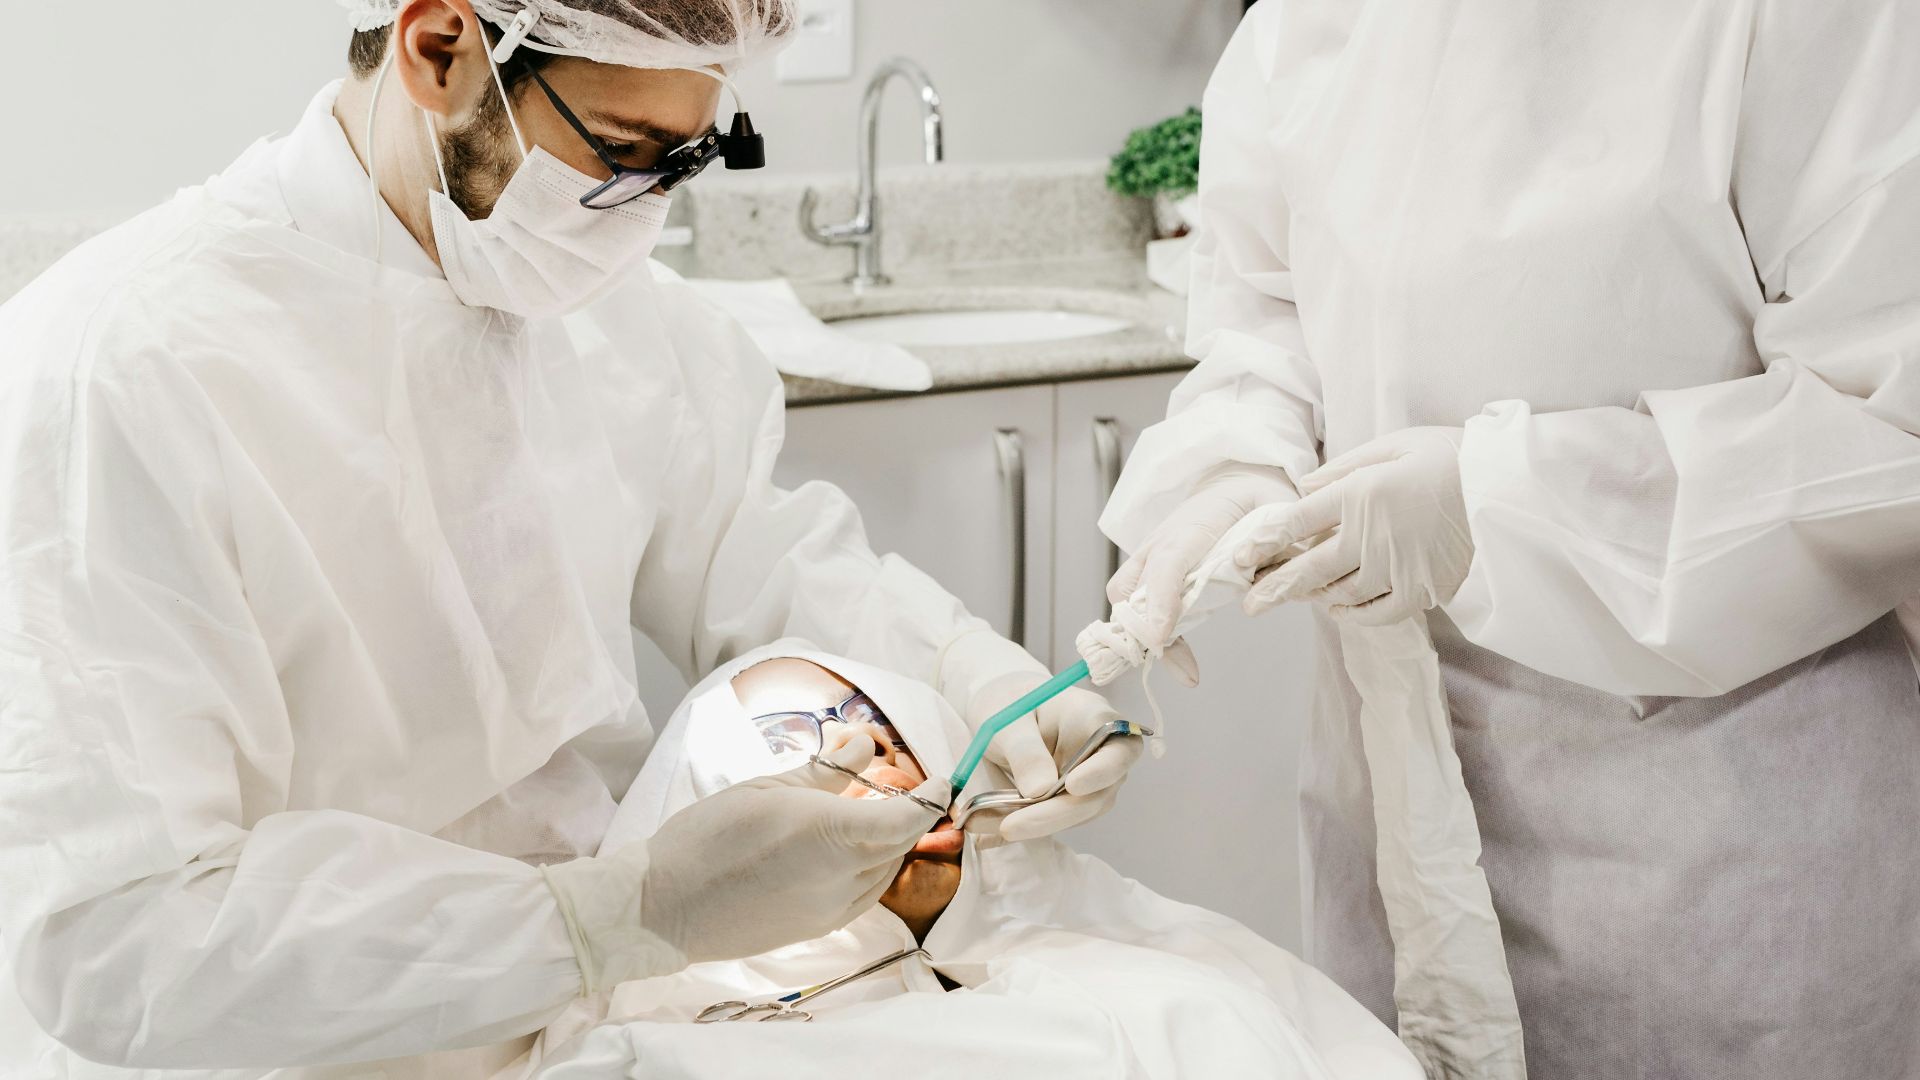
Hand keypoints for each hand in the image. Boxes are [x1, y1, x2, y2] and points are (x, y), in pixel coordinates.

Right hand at [542, 726, 944, 988]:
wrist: (665, 905)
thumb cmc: (710, 837)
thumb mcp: (769, 788)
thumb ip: (825, 770)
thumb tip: (864, 745)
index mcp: (834, 835)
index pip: (908, 818)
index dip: (932, 797)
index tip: (942, 778)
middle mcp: (843, 878)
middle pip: (900, 845)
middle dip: (910, 816)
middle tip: (905, 788)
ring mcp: (832, 910)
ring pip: (884, 873)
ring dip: (889, 844)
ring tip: (870, 814)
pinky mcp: (816, 928)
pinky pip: (862, 895)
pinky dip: (869, 869)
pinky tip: (845, 850)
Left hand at [967, 672, 1143, 842]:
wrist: (998, 708)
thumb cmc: (1008, 700)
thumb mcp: (1007, 719)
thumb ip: (1024, 750)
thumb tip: (1039, 790)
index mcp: (1093, 716)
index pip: (1118, 749)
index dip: (1102, 771)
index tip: (1073, 786)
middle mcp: (1101, 751)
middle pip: (1098, 792)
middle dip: (1057, 813)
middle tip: (1012, 826)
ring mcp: (1090, 778)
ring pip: (1080, 812)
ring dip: (1042, 824)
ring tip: (998, 826)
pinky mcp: (1071, 798)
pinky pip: (1057, 818)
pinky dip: (1029, 825)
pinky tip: (997, 827)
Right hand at [1104, 463, 1295, 668]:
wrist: (1235, 480)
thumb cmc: (1256, 498)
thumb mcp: (1276, 508)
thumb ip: (1274, 542)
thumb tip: (1269, 579)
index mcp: (1195, 523)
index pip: (1168, 561)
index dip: (1161, 599)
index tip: (1160, 636)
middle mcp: (1163, 541)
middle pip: (1133, 587)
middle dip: (1144, 631)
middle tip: (1184, 670)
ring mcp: (1151, 556)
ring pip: (1126, 599)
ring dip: (1144, 637)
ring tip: (1185, 670)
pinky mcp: (1151, 572)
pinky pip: (1136, 606)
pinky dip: (1150, 634)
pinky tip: (1181, 659)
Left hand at [1235, 427, 1471, 625]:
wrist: (1507, 486)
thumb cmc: (1449, 456)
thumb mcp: (1393, 444)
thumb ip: (1343, 468)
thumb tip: (1303, 487)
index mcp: (1360, 493)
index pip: (1297, 521)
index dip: (1264, 540)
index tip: (1241, 556)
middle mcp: (1371, 535)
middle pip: (1310, 569)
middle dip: (1274, 589)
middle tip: (1251, 605)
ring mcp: (1397, 567)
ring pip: (1341, 593)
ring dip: (1315, 598)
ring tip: (1299, 597)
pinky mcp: (1423, 589)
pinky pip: (1378, 613)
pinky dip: (1354, 615)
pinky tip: (1339, 610)